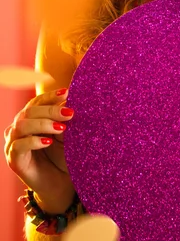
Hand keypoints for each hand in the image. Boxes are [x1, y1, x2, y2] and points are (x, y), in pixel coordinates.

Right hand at [4, 88, 75, 209]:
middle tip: (70, 113)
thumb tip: (71, 99)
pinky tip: (48, 141)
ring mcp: (14, 144)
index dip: (50, 96)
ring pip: (21, 125)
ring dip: (42, 124)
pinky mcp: (13, 160)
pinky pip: (18, 146)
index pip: (36, 102)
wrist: (62, 182)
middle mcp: (19, 129)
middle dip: (50, 110)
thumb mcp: (68, 132)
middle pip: (29, 111)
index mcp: (32, 118)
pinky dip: (33, 141)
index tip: (67, 93)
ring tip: (61, 128)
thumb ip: (66, 117)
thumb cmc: (65, 154)